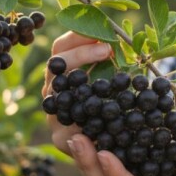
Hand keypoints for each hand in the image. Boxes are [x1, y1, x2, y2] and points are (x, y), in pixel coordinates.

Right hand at [44, 31, 112, 154]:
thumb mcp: (111, 80)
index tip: (101, 31)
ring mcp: (53, 115)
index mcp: (61, 73)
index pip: (60, 48)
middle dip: (80, 55)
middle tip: (107, 49)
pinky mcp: (60, 139)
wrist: (108, 144)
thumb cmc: (111, 105)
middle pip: (56, 68)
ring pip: (58, 97)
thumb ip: (110, 61)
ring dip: (81, 86)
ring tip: (108, 81)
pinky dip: (87, 123)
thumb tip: (123, 37)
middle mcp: (52, 91)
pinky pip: (69, 130)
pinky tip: (104, 117)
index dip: (77, 37)